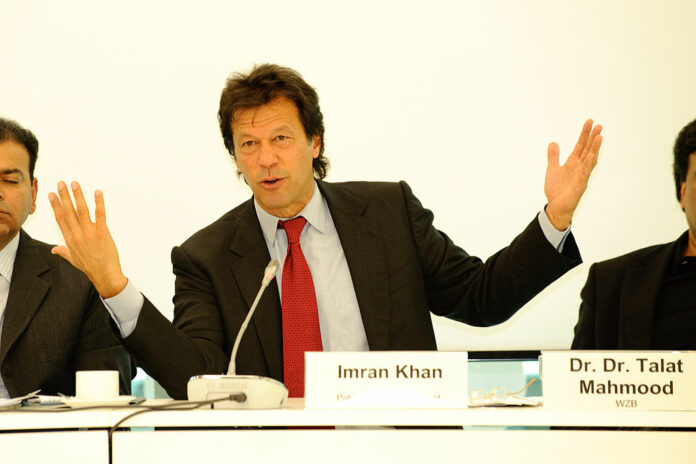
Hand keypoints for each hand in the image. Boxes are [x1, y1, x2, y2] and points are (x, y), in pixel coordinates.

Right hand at [48, 181, 127, 297]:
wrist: (104, 275)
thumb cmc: (90, 267)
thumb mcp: (73, 259)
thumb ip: (63, 252)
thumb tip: (54, 250)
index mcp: (69, 239)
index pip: (60, 219)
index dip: (55, 205)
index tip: (51, 194)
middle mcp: (78, 235)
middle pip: (69, 212)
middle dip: (64, 196)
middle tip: (61, 183)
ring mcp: (90, 233)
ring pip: (82, 211)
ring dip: (78, 196)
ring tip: (75, 184)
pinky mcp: (102, 233)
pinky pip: (100, 215)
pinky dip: (99, 203)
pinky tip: (97, 193)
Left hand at [544, 119, 602, 229]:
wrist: (556, 207)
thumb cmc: (556, 190)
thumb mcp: (552, 169)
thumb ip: (553, 156)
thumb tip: (553, 142)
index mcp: (573, 162)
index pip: (581, 145)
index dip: (585, 134)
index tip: (590, 121)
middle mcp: (580, 167)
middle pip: (588, 149)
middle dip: (593, 138)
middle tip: (599, 125)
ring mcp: (581, 176)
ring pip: (590, 160)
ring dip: (594, 148)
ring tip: (599, 137)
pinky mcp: (580, 185)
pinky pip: (585, 173)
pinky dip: (588, 164)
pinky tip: (591, 155)